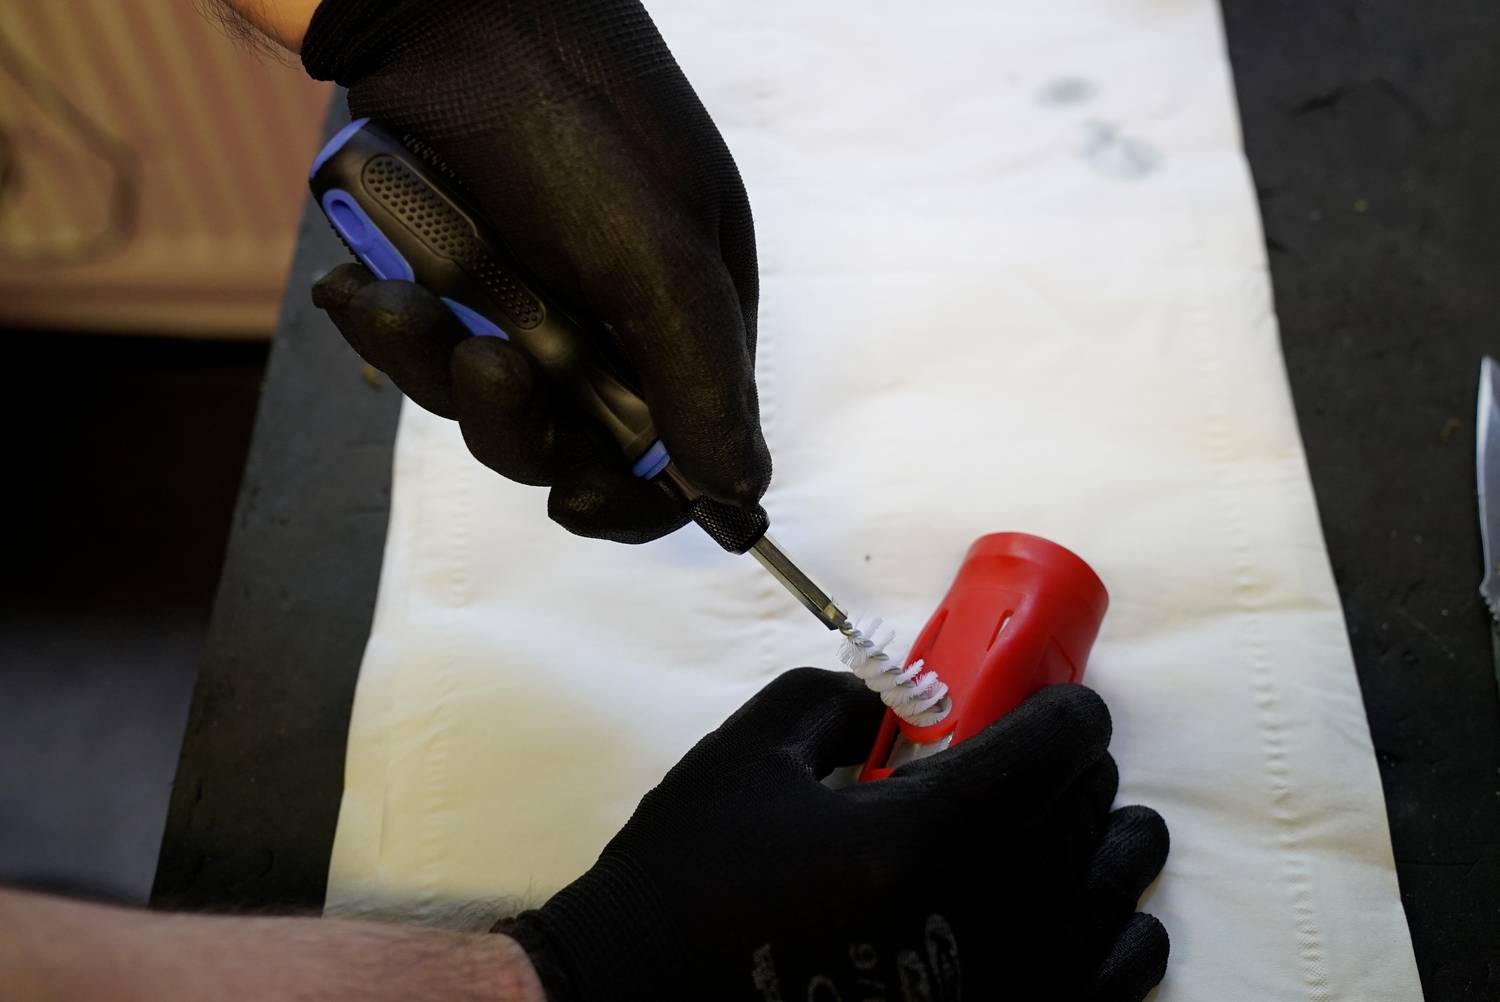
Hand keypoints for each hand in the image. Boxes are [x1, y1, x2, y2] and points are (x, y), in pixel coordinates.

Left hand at [302, 0, 769, 543]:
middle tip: (482, 360)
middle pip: (570, 443)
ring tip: (402, 300)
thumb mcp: (658, 256)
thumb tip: (743, 494)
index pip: (680, 450)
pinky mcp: (456, 280)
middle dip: (513, 419)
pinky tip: (365, 285)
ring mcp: (531, 301)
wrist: (441, 12)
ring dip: (435, 366)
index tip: (573, 502)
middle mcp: (615, 320)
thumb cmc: (573, 119)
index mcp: (690, 316)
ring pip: (484, 404)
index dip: (630, 495)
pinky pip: (423, 350)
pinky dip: (391, 327)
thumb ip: (702, 378)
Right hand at [507, 670, 1169, 1000]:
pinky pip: (1113, 980)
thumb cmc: (693, 875)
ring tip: (1092, 821)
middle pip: (1082, 816)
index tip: (1066, 704)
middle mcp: (977, 922)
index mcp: (914, 841)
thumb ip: (836, 701)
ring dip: (1109, 841)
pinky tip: (1102, 912)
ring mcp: (1000, 990)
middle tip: (1054, 752)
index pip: (1042, 754)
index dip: (1068, 714)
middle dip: (1078, 769)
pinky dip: (1121, 932)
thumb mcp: (748, 755)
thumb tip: (909, 706)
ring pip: (1111, 894)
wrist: (649, 995)